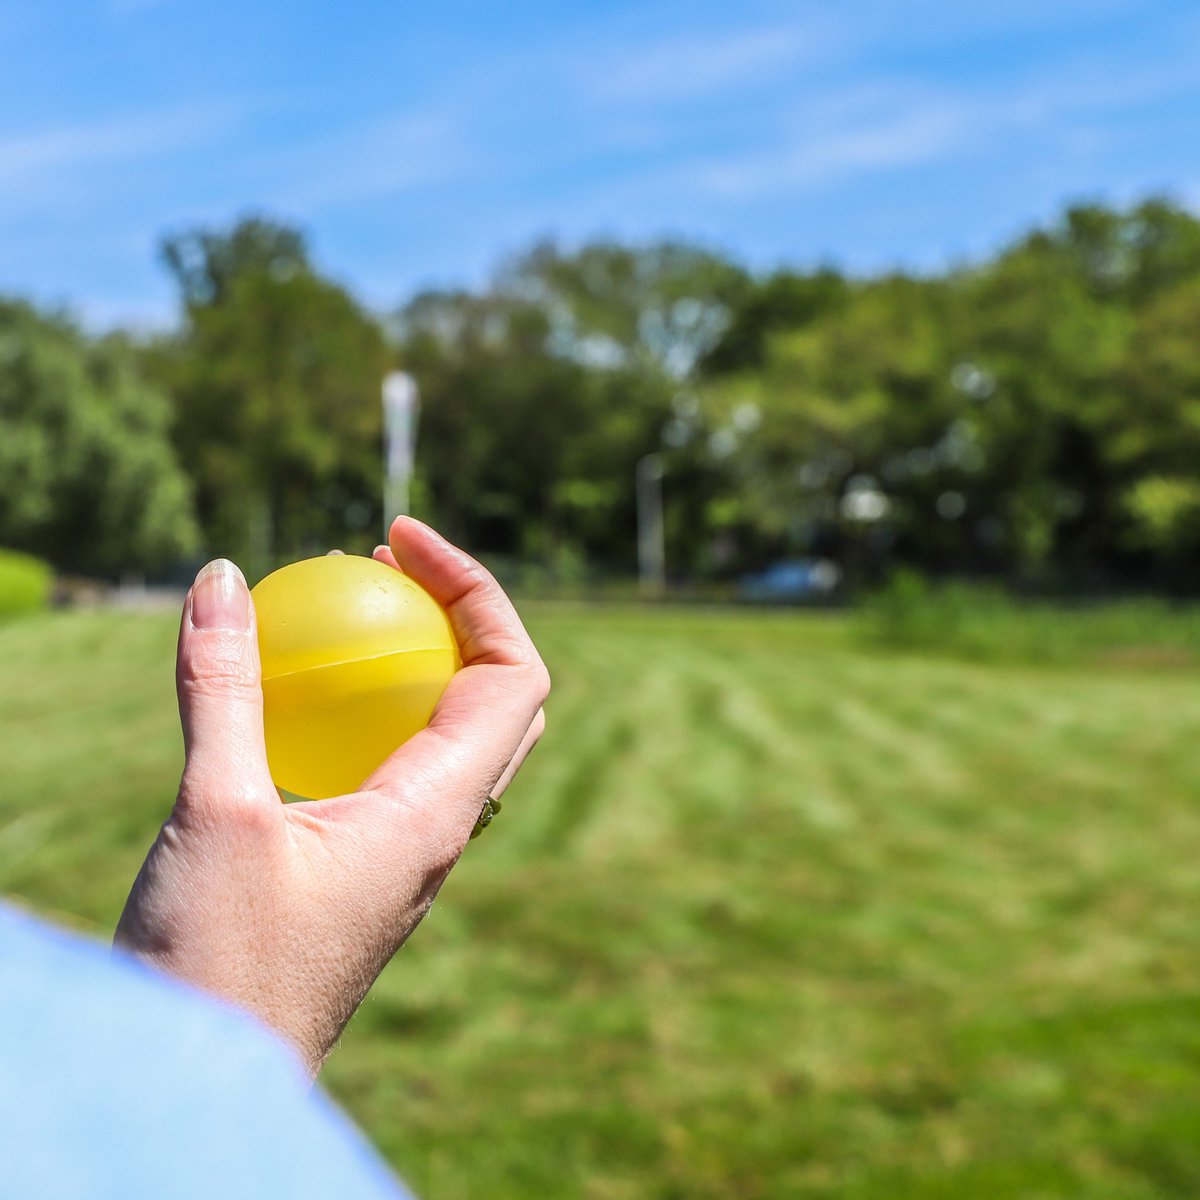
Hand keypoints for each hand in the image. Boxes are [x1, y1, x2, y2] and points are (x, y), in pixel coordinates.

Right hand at [114, 518, 549, 1075]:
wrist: (204, 1084)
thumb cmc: (218, 966)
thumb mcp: (213, 811)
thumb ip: (225, 689)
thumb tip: (225, 577)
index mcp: (436, 812)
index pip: (514, 675)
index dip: (478, 590)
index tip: (401, 538)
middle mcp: (441, 829)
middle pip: (500, 698)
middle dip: (462, 614)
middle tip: (384, 564)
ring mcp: (407, 852)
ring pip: (452, 733)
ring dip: (419, 659)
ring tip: (347, 607)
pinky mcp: (365, 869)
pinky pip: (394, 768)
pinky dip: (370, 710)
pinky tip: (303, 698)